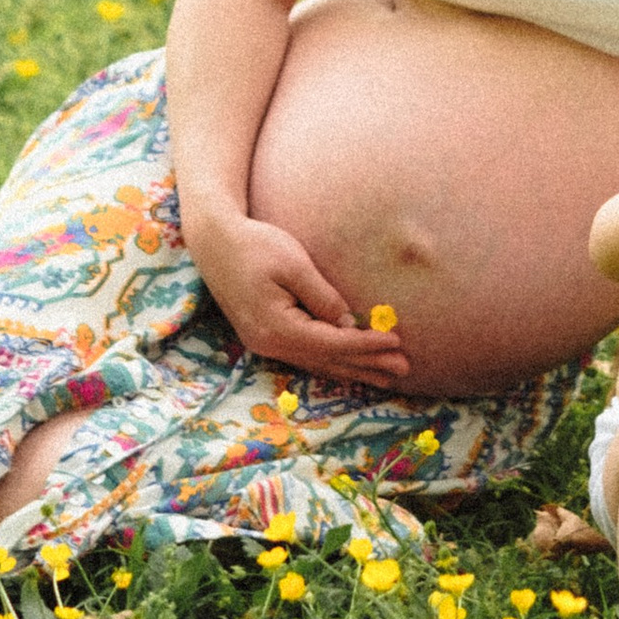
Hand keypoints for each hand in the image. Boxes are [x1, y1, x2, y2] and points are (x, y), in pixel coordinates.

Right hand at [189, 212, 410, 384]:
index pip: (333, 343)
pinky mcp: (264, 336)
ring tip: (385, 376)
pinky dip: (331, 362)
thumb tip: (347, 323)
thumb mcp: (293, 264)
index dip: (367, 345)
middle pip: (328, 360)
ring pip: (317, 363)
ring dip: (353, 369)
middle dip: (368, 365)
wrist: (214, 242)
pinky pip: (305, 356)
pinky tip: (349, 367)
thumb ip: (322, 297)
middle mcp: (270, 344)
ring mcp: (265, 344)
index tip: (397, 343)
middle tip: (404, 369)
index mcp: (278, 327)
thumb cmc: (255, 245)